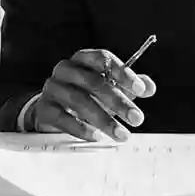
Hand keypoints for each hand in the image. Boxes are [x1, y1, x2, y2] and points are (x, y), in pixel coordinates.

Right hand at [27, 49, 155, 142]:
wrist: (50, 110)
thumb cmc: (83, 94)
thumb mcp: (108, 87)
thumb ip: (129, 85)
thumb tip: (149, 86)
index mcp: (83, 59)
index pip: (103, 59)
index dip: (123, 73)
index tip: (141, 90)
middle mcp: (66, 69)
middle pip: (93, 82)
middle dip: (118, 102)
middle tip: (137, 119)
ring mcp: (52, 88)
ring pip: (79, 101)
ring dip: (104, 119)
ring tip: (122, 134)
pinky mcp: (44, 108)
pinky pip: (62, 117)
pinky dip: (81, 128)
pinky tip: (97, 137)